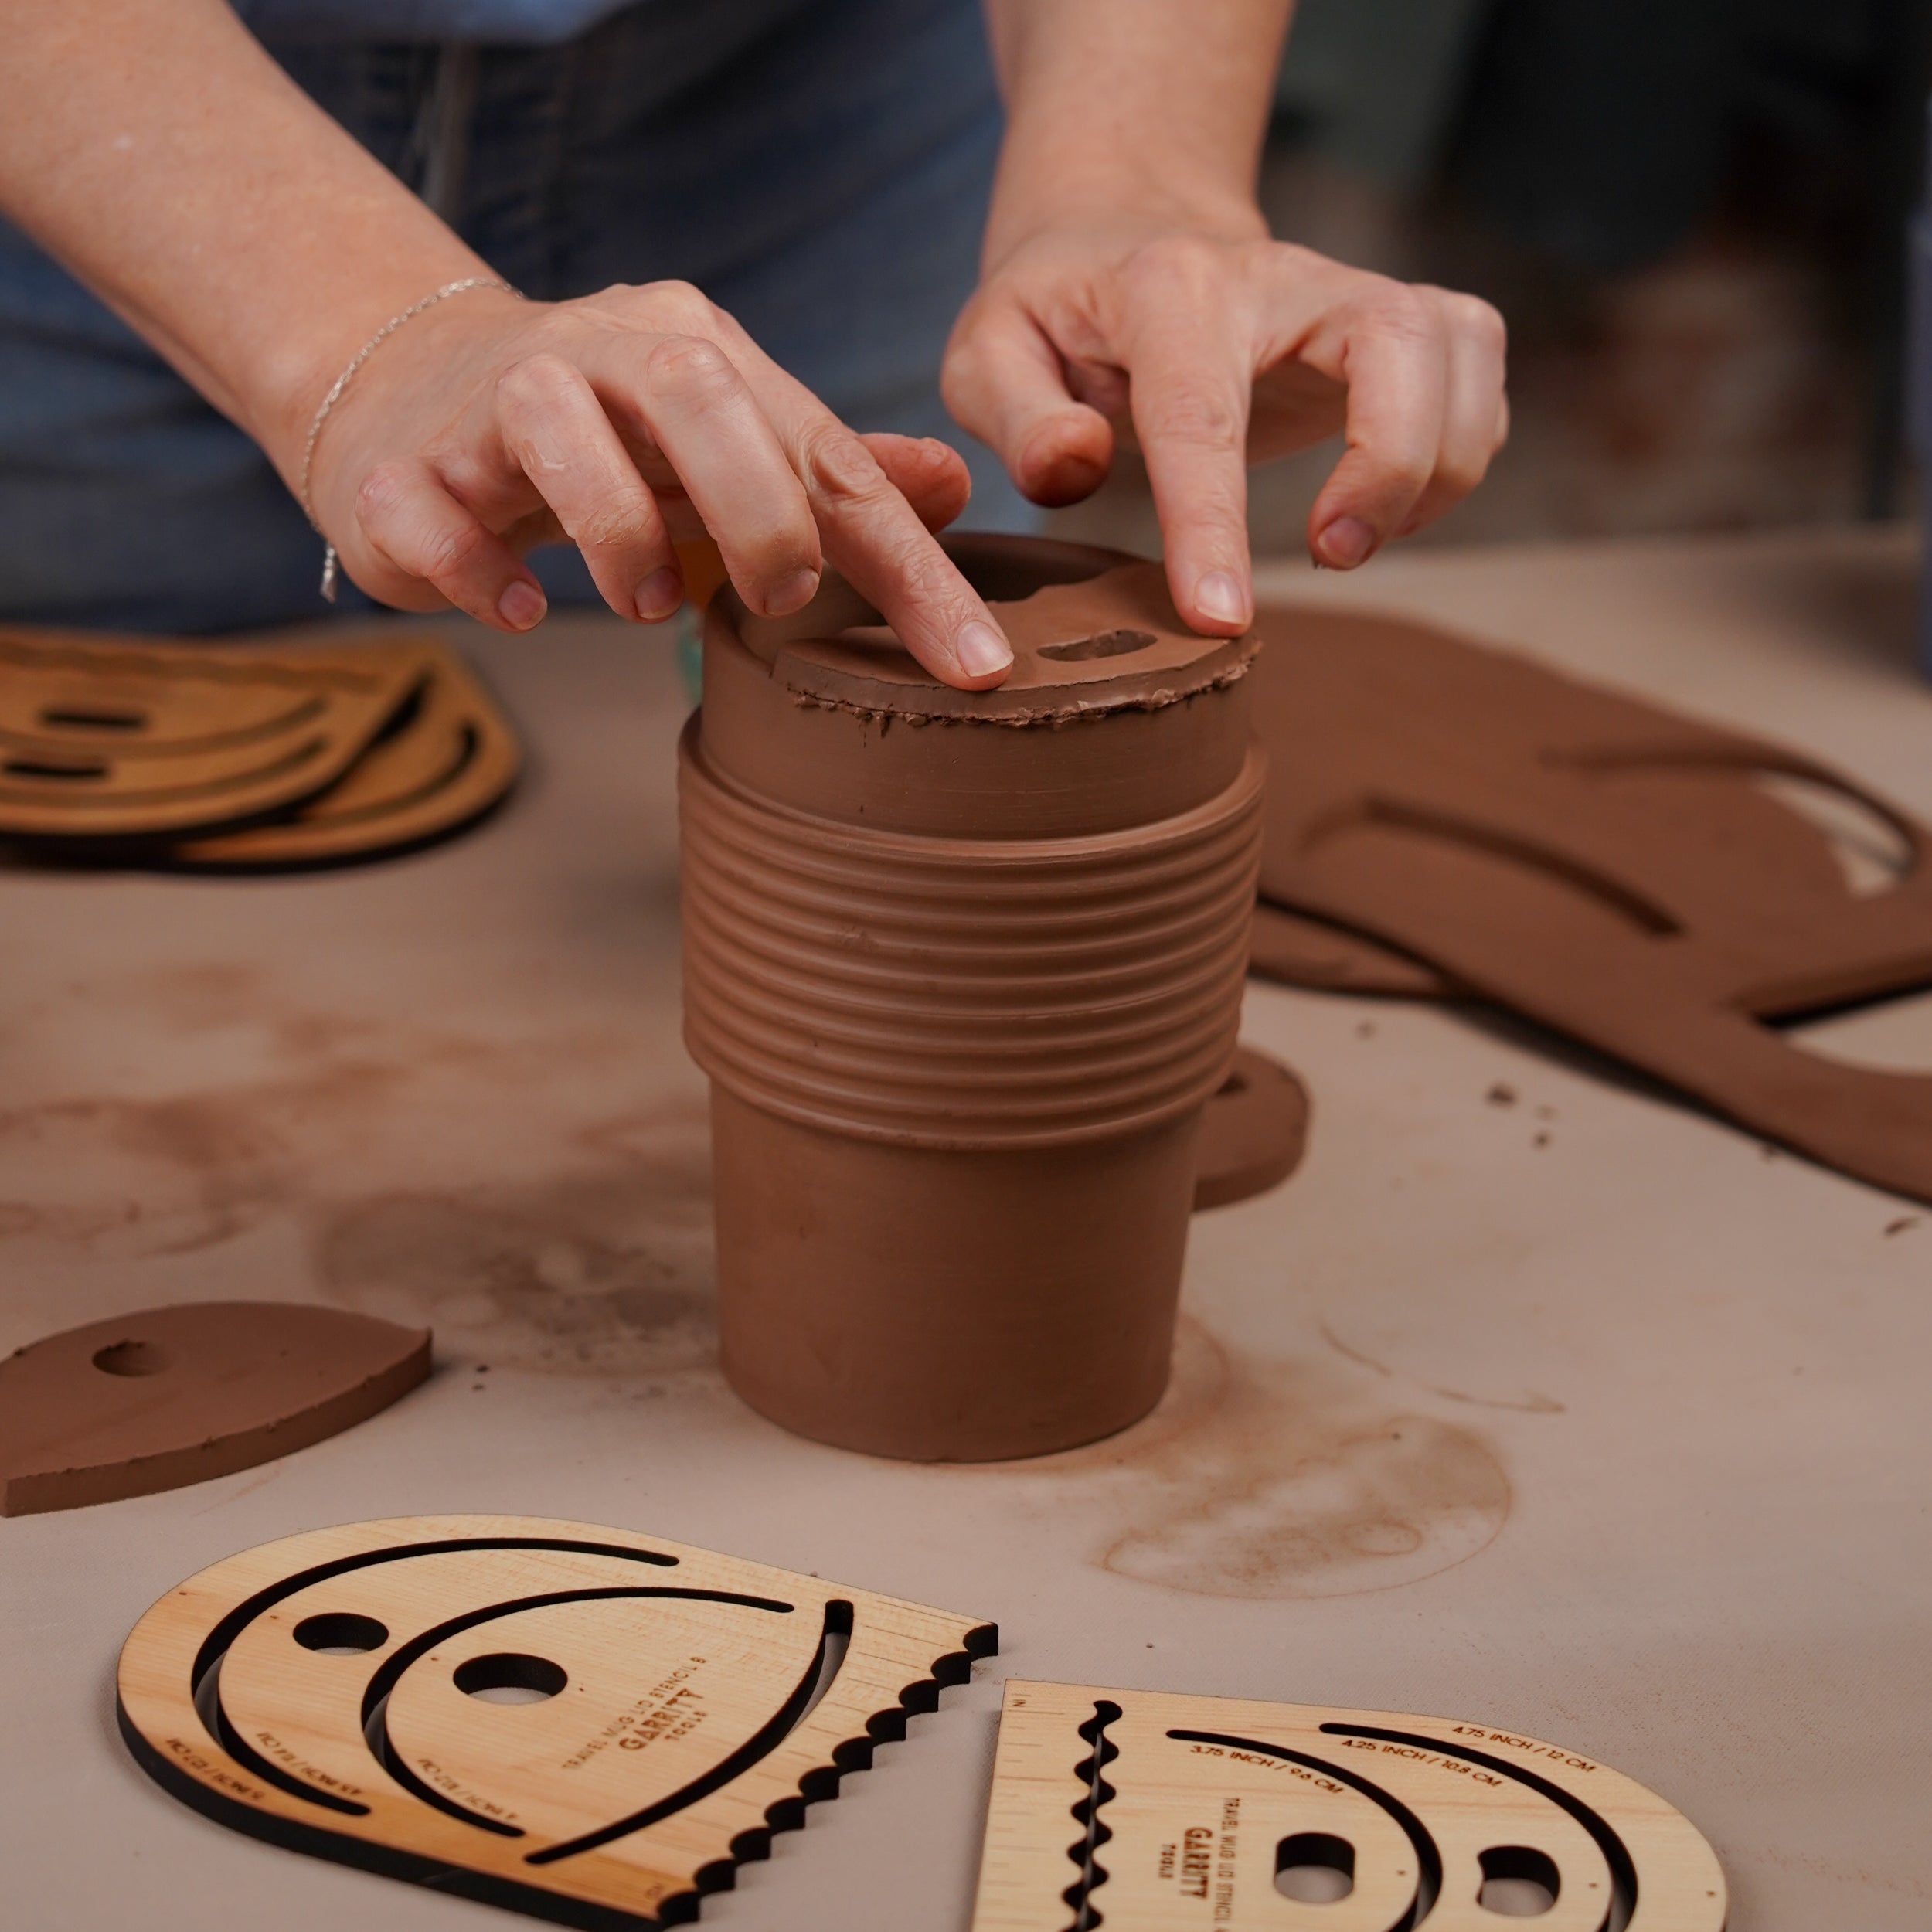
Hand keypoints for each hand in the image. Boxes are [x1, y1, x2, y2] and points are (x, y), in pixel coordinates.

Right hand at [305, 279, 1014, 687]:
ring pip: (556, 427)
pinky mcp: (402, 469)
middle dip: (757, 505)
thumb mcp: (724, 447)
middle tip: (775, 601)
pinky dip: (480, 570)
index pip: (826, 456)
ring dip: (616, 533)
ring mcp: (491, 401)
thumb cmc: (604, 437)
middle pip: (698, 391)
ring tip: (648, 607)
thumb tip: (955, 484)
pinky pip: (432, 511)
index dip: (912, 568)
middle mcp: (601, 351)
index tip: (977, 669)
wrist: (411, 395)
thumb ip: (831, 472)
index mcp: (698, 352)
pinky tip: (520, 611)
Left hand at [943, 224, 1508, 633]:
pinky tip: (1391, 507)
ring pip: (1459, 345)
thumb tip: (1073, 470)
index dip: (1212, 524)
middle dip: (1389, 463)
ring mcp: (1350, 287)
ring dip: (1440, 461)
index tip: (1218, 618)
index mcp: (1166, 291)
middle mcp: (1278, 274)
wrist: (1122, 231)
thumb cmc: (1054, 316)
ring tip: (1355, 539)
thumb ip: (1015, 413)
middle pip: (1395, 339)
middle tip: (1331, 555)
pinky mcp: (1397, 317)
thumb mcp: (989, 350)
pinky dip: (1461, 446)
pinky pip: (1477, 367)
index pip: (1200, 414)